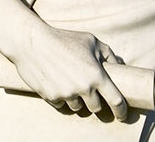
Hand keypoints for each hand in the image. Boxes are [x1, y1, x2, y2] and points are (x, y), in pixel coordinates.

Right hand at [12, 23, 127, 119]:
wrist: (32, 42)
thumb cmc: (63, 39)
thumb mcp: (90, 40)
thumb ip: (108, 54)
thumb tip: (121, 66)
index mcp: (96, 74)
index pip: (116, 100)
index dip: (122, 110)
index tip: (122, 114)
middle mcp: (83, 87)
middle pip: (96, 107)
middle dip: (95, 101)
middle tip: (88, 90)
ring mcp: (66, 94)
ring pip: (78, 107)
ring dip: (77, 99)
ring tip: (69, 82)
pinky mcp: (51, 97)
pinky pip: (61, 104)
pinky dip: (61, 97)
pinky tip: (56, 82)